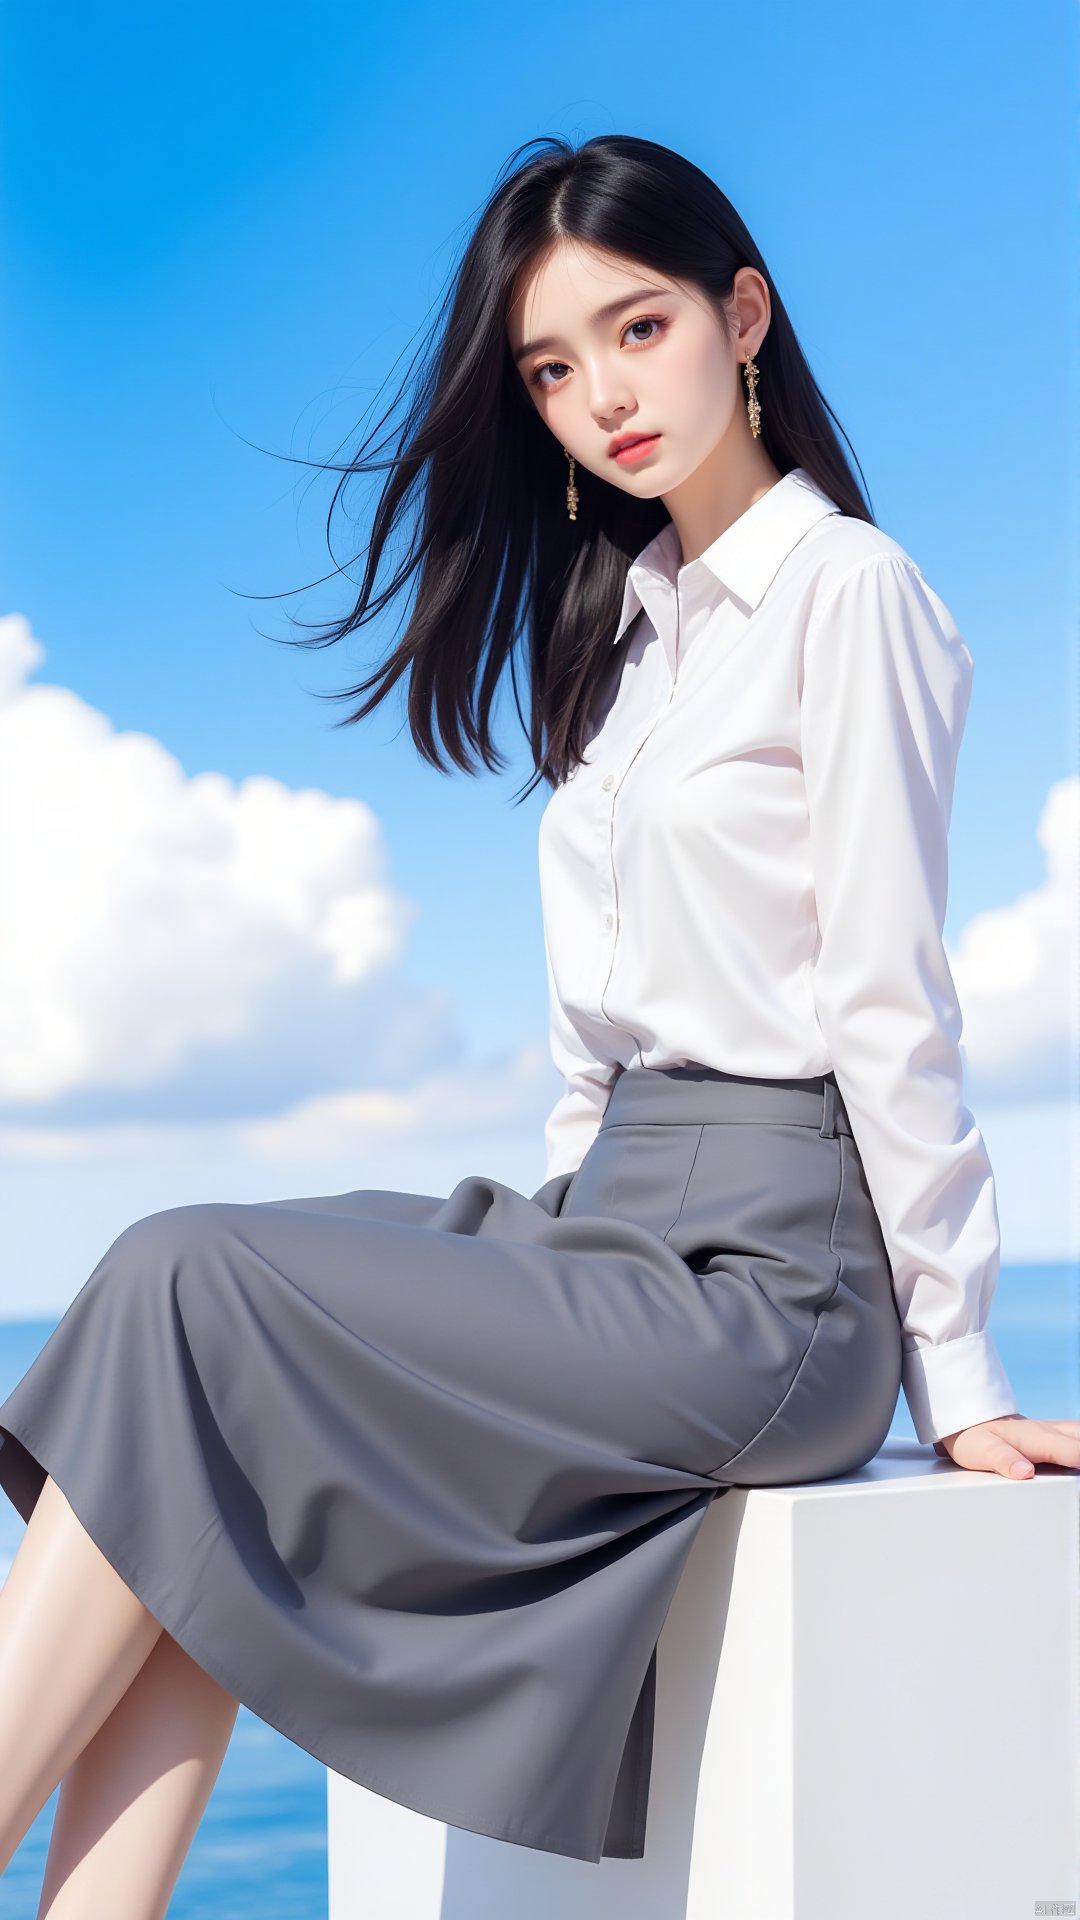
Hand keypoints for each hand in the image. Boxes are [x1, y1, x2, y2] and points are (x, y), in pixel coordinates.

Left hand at [932, 1413, 1079, 1478]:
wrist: (966, 1419)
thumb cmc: (973, 1439)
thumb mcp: (981, 1452)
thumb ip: (1003, 1461)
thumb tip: (1025, 1472)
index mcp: (1035, 1439)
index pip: (1068, 1451)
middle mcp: (1048, 1432)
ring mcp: (1053, 1431)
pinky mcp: (1053, 1434)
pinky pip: (1078, 1434)